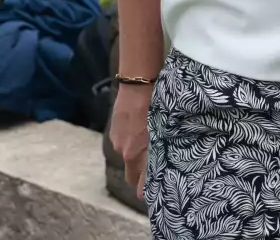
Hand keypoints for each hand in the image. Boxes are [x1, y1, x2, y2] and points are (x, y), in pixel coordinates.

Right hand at [110, 82, 154, 198]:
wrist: (139, 85)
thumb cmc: (158, 105)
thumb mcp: (165, 129)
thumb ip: (162, 149)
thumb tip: (165, 161)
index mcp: (141, 154)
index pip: (141, 183)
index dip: (146, 189)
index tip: (152, 194)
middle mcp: (127, 152)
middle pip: (132, 175)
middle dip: (140, 178)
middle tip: (152, 175)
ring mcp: (118, 143)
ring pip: (127, 158)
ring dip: (135, 157)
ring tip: (147, 147)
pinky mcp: (114, 133)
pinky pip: (122, 145)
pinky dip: (129, 143)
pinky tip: (138, 133)